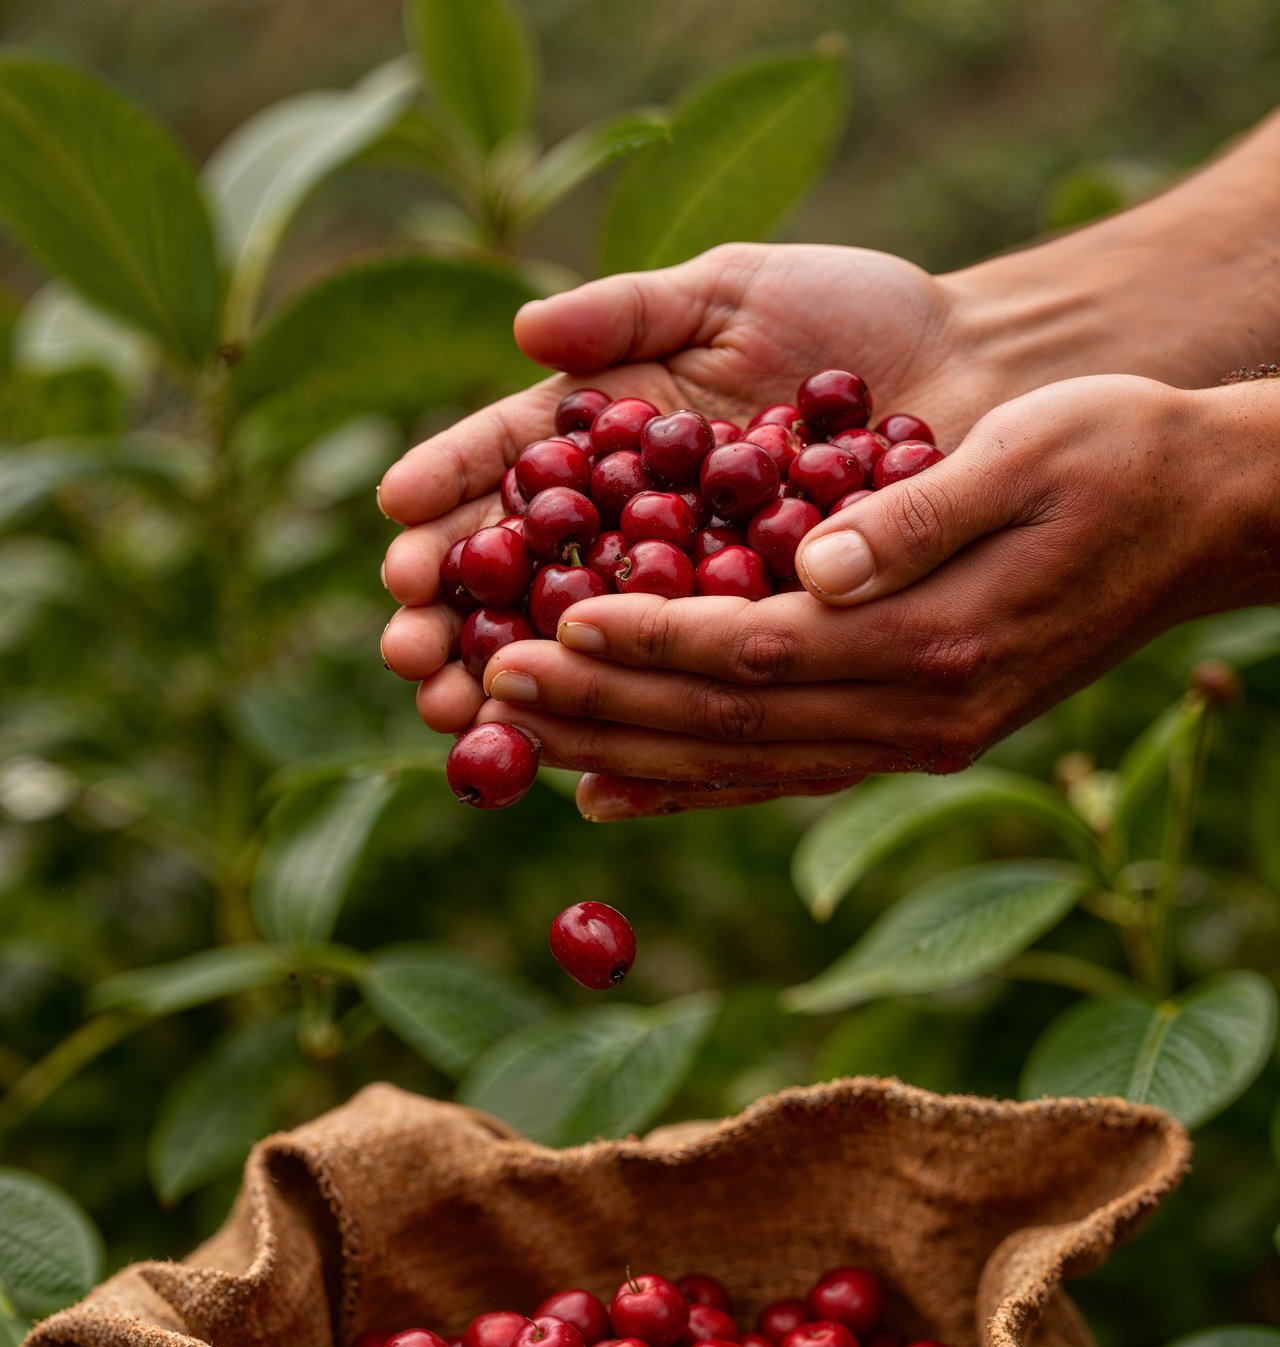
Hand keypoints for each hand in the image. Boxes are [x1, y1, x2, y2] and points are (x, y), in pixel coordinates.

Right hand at [378, 242, 968, 735]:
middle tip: (408, 654)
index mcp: (611, 439)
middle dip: (456, 619)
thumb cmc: (855, 314)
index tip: (396, 530)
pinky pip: (685, 700)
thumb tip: (524, 328)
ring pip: (589, 653)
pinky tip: (575, 771)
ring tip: (458, 715)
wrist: (977, 378)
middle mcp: (634, 526)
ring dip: (519, 688)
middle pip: (523, 577)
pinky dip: (632, 734)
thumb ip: (632, 314)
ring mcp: (692, 597)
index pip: (508, 472)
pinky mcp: (758, 652)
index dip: (447, 500)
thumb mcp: (734, 293)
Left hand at [471, 375, 1277, 813]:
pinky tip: (615, 790)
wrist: (1201, 521)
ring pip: (742, 763)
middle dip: (606, 705)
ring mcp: (915, 742)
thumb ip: (919, 514)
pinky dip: (693, 785)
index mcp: (936, 641)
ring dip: (625, 751)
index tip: (552, 620)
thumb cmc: (1119, 455)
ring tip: (522, 731)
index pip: (760, 652)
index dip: (650, 641)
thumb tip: (818, 564)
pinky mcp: (912, 740)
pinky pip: (783, 775)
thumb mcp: (1034, 451)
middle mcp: (917, 716)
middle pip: (731, 725)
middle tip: (493, 681)